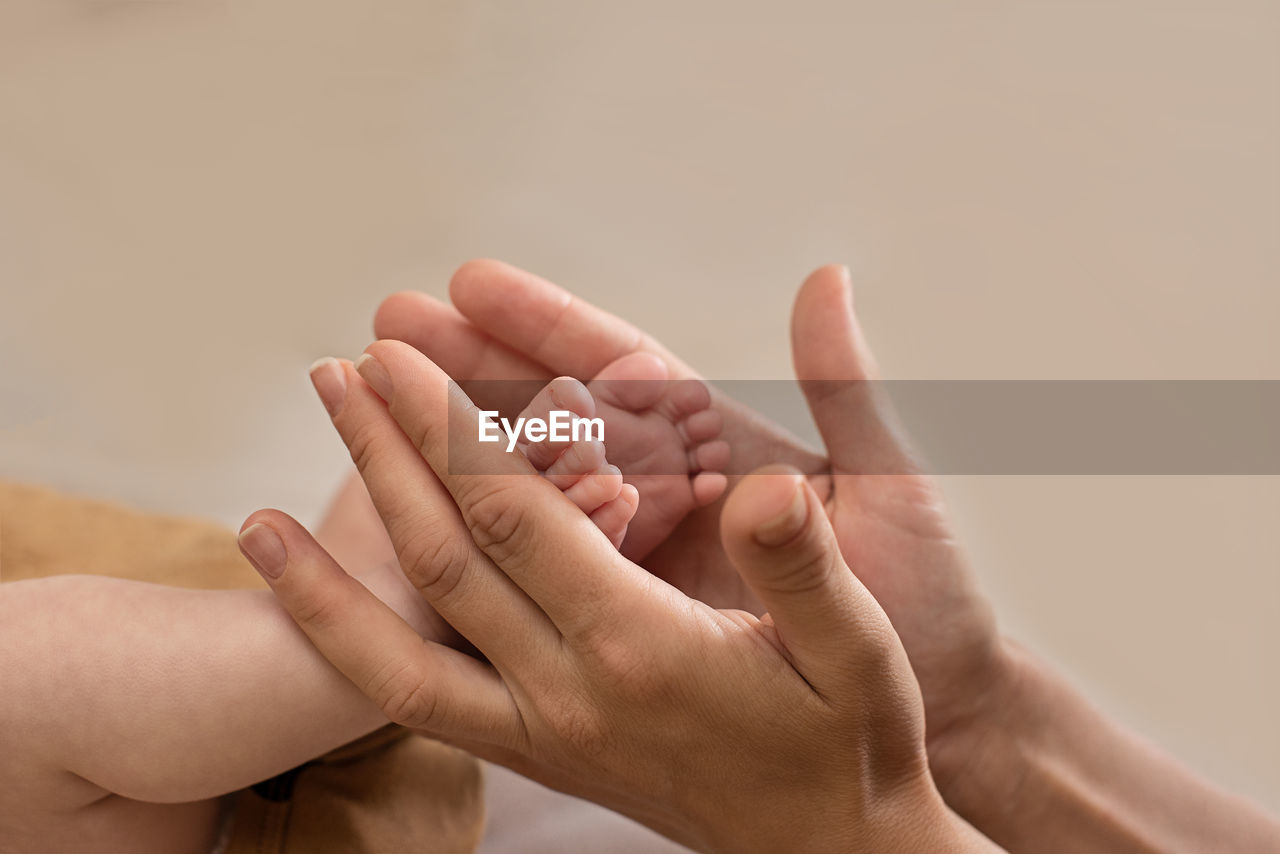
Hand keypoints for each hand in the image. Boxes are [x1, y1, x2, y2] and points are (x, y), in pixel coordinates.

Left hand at [240, 341, 994, 852]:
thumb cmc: (852, 743)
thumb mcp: (860, 650)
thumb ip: (803, 565)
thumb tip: (765, 486)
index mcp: (643, 647)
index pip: (518, 517)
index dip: (451, 429)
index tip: (401, 354)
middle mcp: (571, 693)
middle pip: (444, 560)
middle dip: (384, 457)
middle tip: (334, 372)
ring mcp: (540, 731)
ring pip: (407, 642)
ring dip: (336, 562)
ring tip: (260, 509)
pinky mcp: (533, 750)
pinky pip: (415, 700)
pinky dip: (348, 649)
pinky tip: (306, 604)